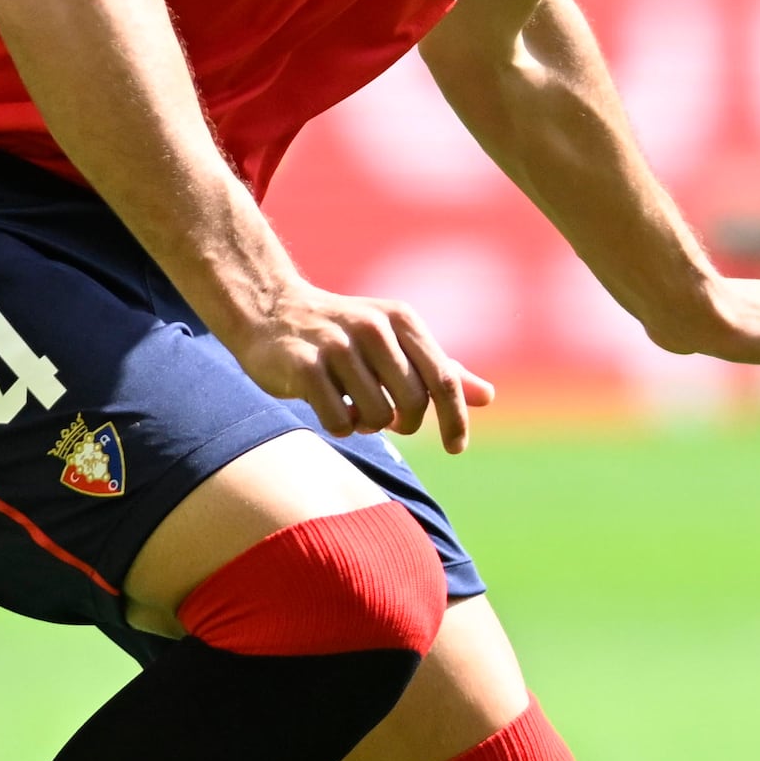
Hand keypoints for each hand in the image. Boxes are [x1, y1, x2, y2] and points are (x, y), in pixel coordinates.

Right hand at [231, 281, 496, 451]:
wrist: (272, 312)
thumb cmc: (344, 334)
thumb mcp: (396, 342)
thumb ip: (439, 369)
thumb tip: (487, 397)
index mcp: (403, 319)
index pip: (444, 379)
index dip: (455, 419)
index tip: (457, 448)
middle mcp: (373, 328)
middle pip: (414, 403)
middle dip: (404, 422)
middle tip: (385, 417)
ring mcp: (337, 346)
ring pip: (376, 417)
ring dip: (367, 424)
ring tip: (353, 405)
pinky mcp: (304, 366)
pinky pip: (340, 421)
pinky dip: (340, 426)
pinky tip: (329, 407)